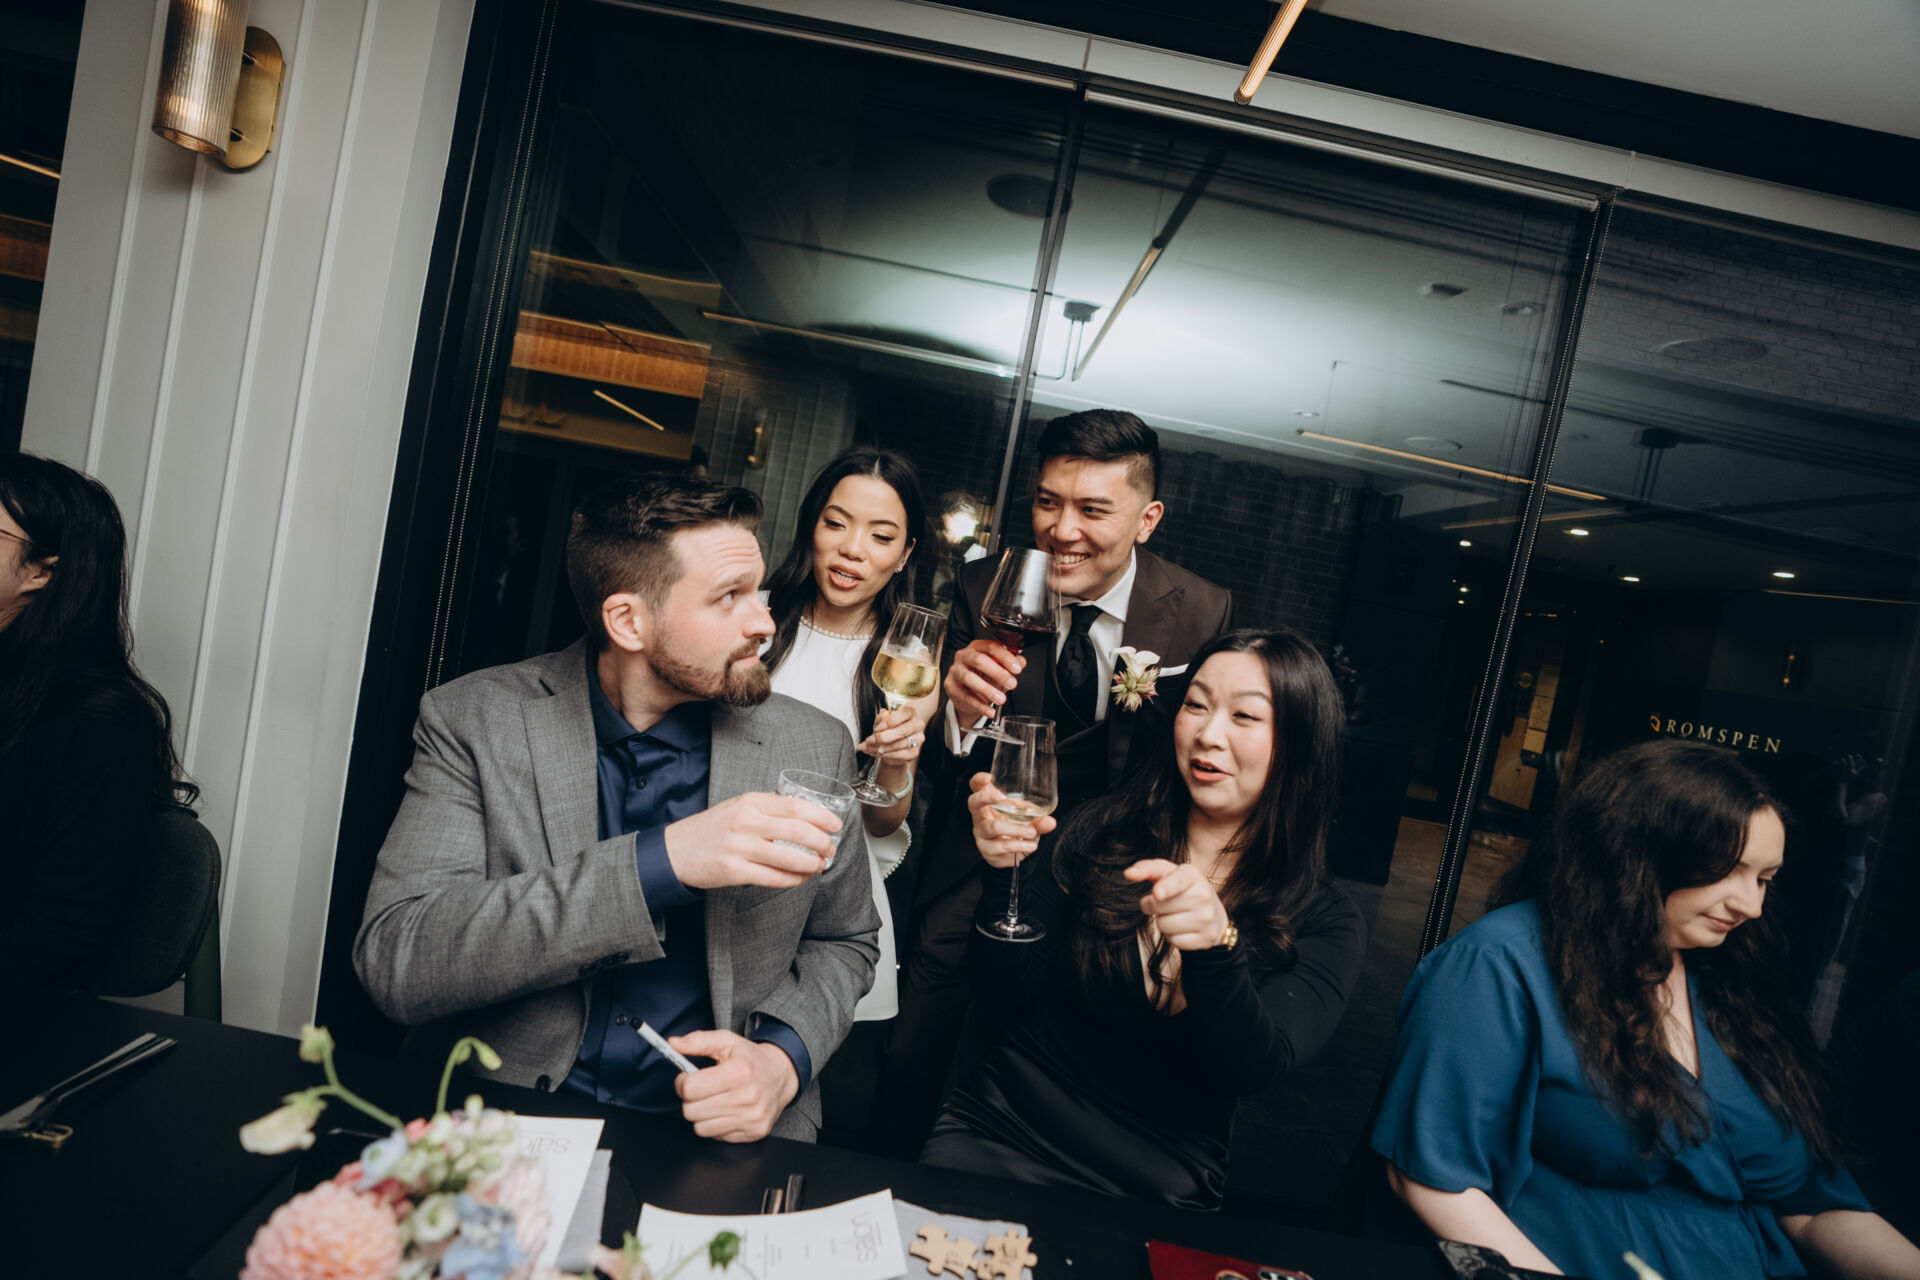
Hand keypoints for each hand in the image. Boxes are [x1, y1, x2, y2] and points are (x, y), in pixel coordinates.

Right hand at [663, 792, 838, 890]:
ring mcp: (740, 847)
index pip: (795, 806)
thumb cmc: (710, 828)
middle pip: (798, 831)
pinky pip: (774, 878)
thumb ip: (767, 807)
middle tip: (831, 848)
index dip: (821, 816)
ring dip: (812, 863)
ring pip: (789, 858)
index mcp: (750, 802)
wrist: (675, 851)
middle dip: (822, 842)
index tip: (836, 824)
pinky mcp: (734, 871)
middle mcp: (746, 822)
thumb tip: (803, 812)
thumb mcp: (737, 807)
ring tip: (819, 865)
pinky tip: (801, 878)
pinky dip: (794, 880)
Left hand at [670, 1030, 798, 1142]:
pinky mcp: (755, 1132)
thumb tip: (673, 1044)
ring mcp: (752, 1118)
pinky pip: (717, 1137)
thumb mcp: (726, 1041)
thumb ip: (698, 1041)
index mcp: (739, 1072)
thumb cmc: (750, 1059)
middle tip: (701, 1090)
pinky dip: (717, 1125)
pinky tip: (727, 1111)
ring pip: (701, 1128)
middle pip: (692, 1111)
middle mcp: (748, 1097)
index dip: (682, 1083)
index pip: (690, 1089)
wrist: (782, 1075)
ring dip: (702, 1115)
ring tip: (714, 1100)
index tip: (687, 1079)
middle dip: (691, 1100)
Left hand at [858, 703, 930, 768]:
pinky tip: (878, 753)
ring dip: (882, 748)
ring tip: (869, 748)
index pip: (905, 713)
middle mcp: (917, 724)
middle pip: (902, 731)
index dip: (891, 720)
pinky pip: (901, 755)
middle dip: (883, 737)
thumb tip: (884, 716)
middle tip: (870, 740)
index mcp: (910, 712)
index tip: (878, 727)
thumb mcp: (882, 719)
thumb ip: (882, 717)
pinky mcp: (915, 752)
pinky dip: (887, 755)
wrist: (895, 740)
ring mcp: (918, 739)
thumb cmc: (889, 726)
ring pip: (900, 744)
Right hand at [945, 639, 1021, 724]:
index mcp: (977, 647)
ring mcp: (955, 671)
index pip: (991, 647)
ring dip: (988, 690)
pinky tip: (990, 710)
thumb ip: (1010, 664)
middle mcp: (964, 656)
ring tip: (1001, 699)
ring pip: (969, 678)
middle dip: (998, 673)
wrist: (967, 693)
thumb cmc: (983, 676)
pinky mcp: (951, 687)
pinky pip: (965, 696)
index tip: (1017, 669)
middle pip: (979, 660)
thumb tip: (1021, 661)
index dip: (1005, 657)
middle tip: (1012, 684)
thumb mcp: (999, 668)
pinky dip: (980, 705)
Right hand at [967, 773, 1055, 867]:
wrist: (1011, 857)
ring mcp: (981, 833)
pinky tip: (1030, 845)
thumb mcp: (1028, 821)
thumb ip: (1039, 820)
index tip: (988, 777)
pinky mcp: (987, 849)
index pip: (976, 788)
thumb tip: (1050, 822)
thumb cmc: (1015, 831)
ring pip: (993, 827)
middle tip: (1001, 798)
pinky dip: (1019, 845)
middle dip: (986, 797)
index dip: (978, 781)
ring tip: (1032, 832)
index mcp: (988, 803)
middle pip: (974, 803)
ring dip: (1015, 829)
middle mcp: (981, 817)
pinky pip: (1001, 846)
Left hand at [1125, 859, 1230, 950]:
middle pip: (1159, 906)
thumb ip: (1148, 869)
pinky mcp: (1205, 938)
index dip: (1166, 887)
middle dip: (1155, 906)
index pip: (1177, 880)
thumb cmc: (1183, 890)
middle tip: (1167, 903)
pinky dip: (1174, 937)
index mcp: (1192, 874)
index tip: (1157, 894)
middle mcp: (1203, 894)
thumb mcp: (1170, 874)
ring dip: (1164, 922)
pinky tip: (1184, 929)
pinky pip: (1174, 941)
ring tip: (1177, 915)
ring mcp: (1206, 917)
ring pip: (1164, 925)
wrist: (1214, 915)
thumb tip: (1128, 874)